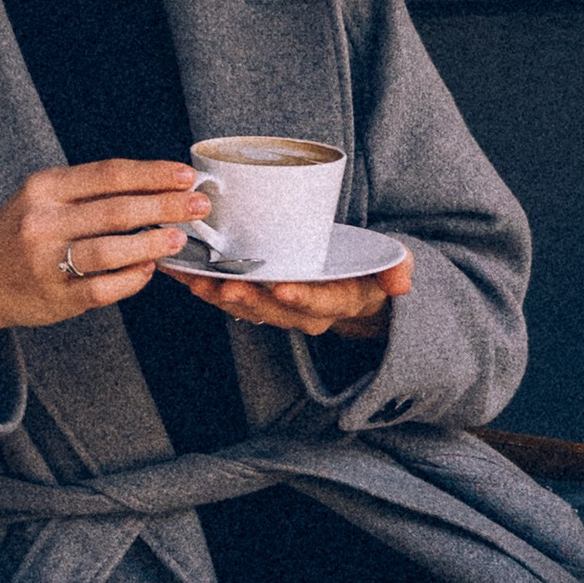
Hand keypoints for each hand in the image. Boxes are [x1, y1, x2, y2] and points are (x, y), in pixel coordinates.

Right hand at [0, 158, 205, 368]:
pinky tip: (149, 270)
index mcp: (44, 188)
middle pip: (117, 210)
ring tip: (178, 238)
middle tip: (200, 206)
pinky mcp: (55, 296)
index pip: (109, 174)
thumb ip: (89, 191)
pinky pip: (103, 288)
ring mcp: (47, 261)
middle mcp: (42, 221)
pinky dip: (131, 279)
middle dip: (165, 206)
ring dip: (151, 243)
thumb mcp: (42, 199)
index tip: (187, 176)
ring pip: (110, 250)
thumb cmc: (20, 234)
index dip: (153, 174)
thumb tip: (156, 186)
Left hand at [175, 252, 412, 341]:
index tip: (283, 287)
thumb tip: (402, 282)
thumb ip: (397, 270)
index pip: (320, 303)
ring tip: (193, 280)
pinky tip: (181, 272)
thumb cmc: (367, 273)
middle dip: (248, 299)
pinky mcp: (258, 300)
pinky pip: (229, 296)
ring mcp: (278, 309)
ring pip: (246, 307)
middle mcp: (303, 312)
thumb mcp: (391, 270)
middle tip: (225, 286)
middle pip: (273, 310)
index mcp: (336, 302)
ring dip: (218, 295)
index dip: (302, 297)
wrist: (353, 292)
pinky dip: (205, 286)